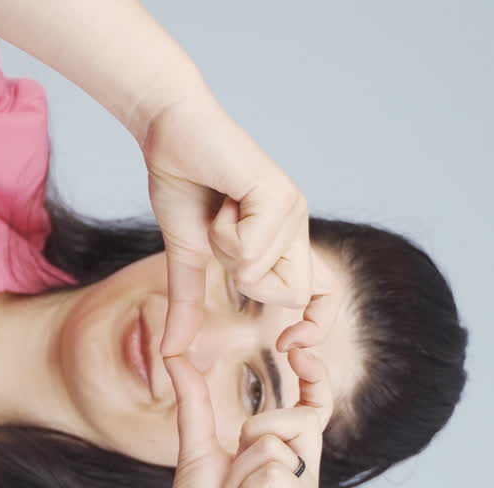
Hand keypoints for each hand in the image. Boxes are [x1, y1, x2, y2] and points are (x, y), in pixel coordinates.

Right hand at [139, 96, 332, 355]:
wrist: (170, 133)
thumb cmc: (181, 183)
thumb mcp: (186, 255)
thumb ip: (187, 302)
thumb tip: (171, 349)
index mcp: (282, 242)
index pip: (323, 296)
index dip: (315, 326)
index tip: (285, 345)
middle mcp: (296, 226)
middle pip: (292, 295)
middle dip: (246, 282)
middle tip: (222, 238)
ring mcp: (292, 209)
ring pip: (262, 274)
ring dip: (224, 248)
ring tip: (219, 209)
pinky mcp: (280, 195)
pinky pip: (252, 248)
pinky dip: (224, 232)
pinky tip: (223, 197)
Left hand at [146, 348, 332, 487]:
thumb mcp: (196, 447)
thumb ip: (195, 401)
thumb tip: (176, 354)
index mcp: (288, 462)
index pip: (314, 411)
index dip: (314, 378)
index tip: (298, 349)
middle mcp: (307, 481)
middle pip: (296, 419)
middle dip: (250, 437)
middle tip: (234, 482)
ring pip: (276, 447)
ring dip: (238, 474)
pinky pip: (275, 474)